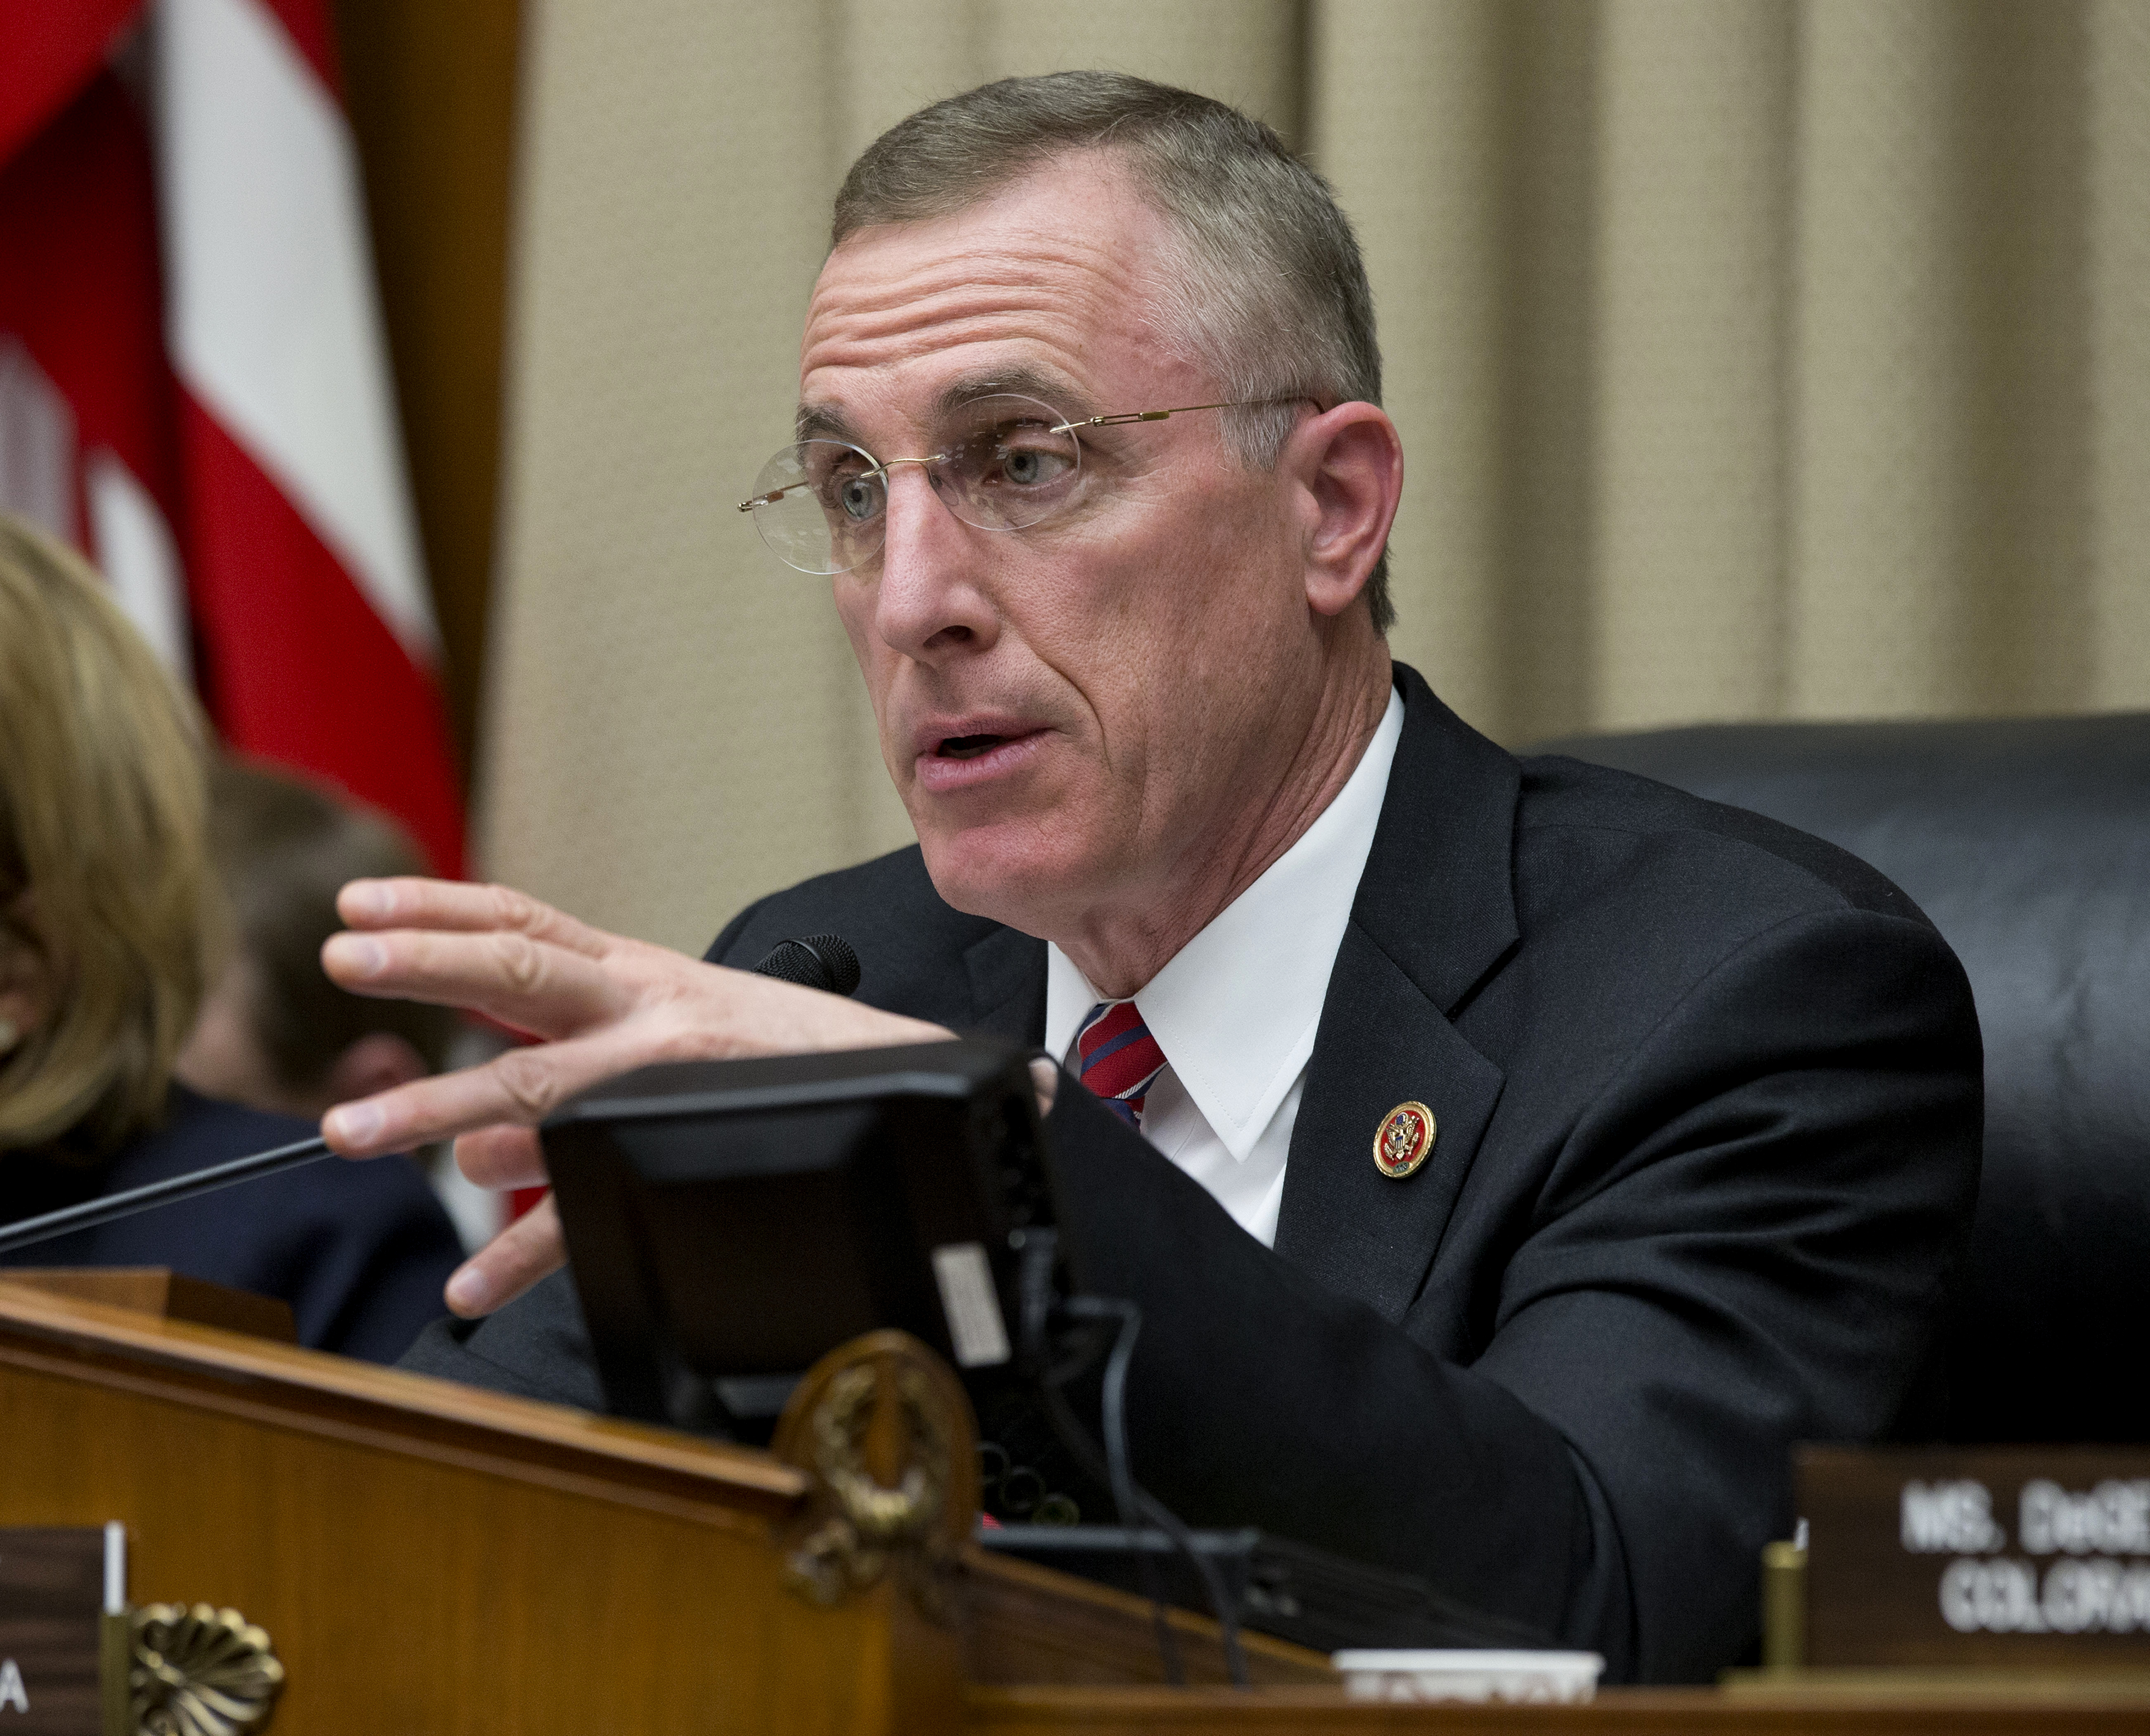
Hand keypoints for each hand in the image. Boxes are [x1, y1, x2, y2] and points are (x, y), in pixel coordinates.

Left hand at [318, 877, 950, 1315]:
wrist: (892, 1069)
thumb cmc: (771, 1050)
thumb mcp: (674, 1018)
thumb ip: (578, 1053)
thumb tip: (479, 1142)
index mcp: (635, 973)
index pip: (523, 917)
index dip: (436, 906)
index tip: (356, 907)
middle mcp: (643, 1008)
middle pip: (521, 972)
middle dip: (427, 965)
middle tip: (342, 964)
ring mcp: (662, 1071)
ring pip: (538, 1080)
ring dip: (443, 1108)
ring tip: (358, 1130)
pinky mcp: (685, 1139)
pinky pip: (592, 1201)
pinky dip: (524, 1252)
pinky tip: (470, 1282)